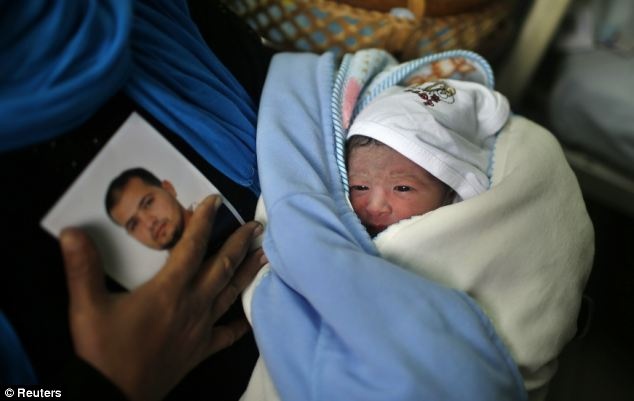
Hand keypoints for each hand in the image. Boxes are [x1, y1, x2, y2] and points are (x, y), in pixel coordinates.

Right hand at [60, 195, 265, 400]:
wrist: (113, 396)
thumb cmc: (103, 350)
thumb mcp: (87, 307)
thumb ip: (82, 267)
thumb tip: (71, 231)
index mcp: (170, 289)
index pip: (193, 246)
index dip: (205, 221)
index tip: (217, 200)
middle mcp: (193, 304)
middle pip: (222, 267)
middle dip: (240, 243)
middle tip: (258, 226)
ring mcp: (201, 328)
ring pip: (231, 293)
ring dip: (248, 272)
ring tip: (265, 255)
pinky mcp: (201, 351)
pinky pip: (227, 335)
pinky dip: (240, 324)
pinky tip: (249, 317)